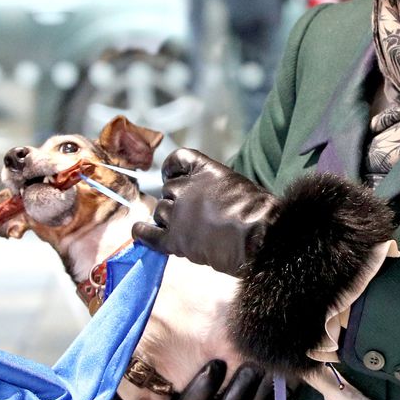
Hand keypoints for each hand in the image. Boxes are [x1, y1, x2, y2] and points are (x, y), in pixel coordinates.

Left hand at [132, 148, 279, 275]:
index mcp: (205, 170)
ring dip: (167, 219)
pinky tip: (139, 232)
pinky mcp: (175, 239)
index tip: (171, 176)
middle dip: (175, 201)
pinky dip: (142, 233)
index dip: (172, 169)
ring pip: (160, 212)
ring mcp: (178, 214)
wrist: (260, 238)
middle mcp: (186, 188)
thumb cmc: (259, 213)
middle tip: (191, 216)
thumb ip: (217, 187)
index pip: (178, 160)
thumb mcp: (239, 186)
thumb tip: (212, 200)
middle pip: (168, 191)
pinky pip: (150, 234)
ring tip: (182, 229)